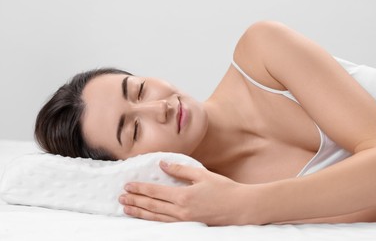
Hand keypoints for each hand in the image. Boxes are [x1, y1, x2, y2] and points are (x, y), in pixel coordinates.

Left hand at [119, 161, 253, 225]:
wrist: (240, 208)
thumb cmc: (224, 189)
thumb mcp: (202, 174)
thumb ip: (180, 170)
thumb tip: (162, 164)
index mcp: (183, 196)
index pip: (155, 192)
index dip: (140, 188)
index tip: (127, 185)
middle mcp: (180, 211)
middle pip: (152, 205)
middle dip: (135, 200)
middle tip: (121, 197)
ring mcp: (184, 221)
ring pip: (155, 217)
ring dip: (139, 212)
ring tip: (126, 208)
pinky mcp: (189, 226)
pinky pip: (165, 224)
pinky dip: (152, 221)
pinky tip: (145, 218)